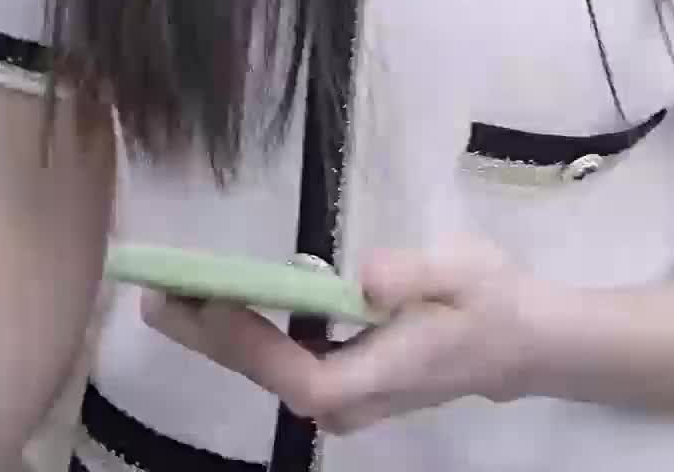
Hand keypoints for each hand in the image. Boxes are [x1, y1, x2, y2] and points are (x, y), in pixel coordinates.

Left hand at [141, 239, 541, 434]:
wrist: (518, 341)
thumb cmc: (490, 300)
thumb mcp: (464, 271)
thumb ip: (413, 274)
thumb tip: (364, 279)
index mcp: (379, 375)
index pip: (300, 374)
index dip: (250, 345)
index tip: (210, 298)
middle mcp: (351, 401)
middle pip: (268, 377)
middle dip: (208, 336)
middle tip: (155, 292)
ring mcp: (345, 398)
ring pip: (269, 372)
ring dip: (217, 334)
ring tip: (171, 290)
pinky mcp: (341, 382)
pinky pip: (281, 363)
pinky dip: (245, 334)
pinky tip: (217, 300)